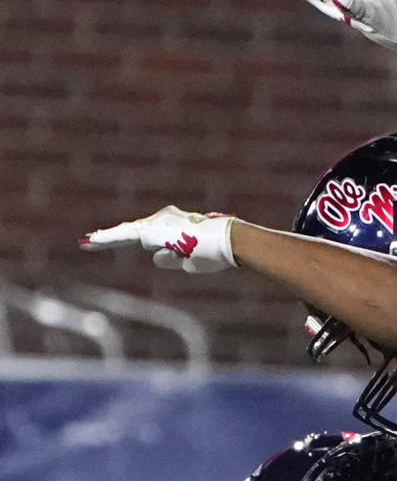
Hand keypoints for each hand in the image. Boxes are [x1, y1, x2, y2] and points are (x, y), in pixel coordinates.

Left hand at [80, 206, 235, 273]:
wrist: (225, 241)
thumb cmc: (214, 251)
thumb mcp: (189, 261)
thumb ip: (171, 259)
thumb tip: (154, 257)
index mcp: (172, 227)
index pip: (144, 234)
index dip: (126, 238)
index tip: (111, 240)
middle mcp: (161, 220)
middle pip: (132, 232)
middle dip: (109, 237)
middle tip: (87, 240)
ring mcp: (156, 223)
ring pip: (130, 235)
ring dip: (110, 240)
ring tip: (88, 242)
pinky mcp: (151, 230)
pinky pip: (124, 235)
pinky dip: (107, 238)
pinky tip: (91, 240)